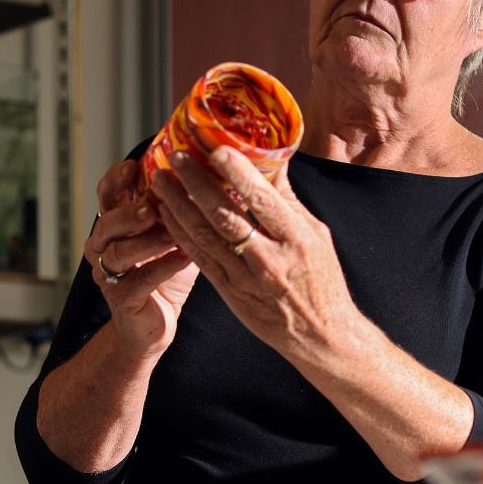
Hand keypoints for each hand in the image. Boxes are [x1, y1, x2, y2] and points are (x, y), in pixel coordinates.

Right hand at [85, 159, 198, 354]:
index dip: (116, 180)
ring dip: (147, 241)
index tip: (134, 167)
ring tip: (172, 233)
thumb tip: (213, 174)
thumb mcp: (172, 234)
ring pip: (118, 252)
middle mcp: (103, 246)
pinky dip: (163, 267)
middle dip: (128, 213)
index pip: (106, 195)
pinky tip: (184, 257)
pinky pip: (140, 280)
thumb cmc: (164, 274)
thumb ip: (179, 208)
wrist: (152, 325)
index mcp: (114, 225)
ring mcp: (108, 274)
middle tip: (150, 207)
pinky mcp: (121, 299)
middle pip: (107, 223)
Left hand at [150, 148, 360, 362]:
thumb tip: (272, 157)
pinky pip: (200, 259)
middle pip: (226, 216)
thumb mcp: (317, 235)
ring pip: (205, 237)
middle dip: (196, 183)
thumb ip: (289, 200)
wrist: (320, 335)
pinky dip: (181, 234)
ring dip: (178, 205)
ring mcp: (246, 279)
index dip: (238, 174)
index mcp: (297, 239)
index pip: (263, 201)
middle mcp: (269, 259)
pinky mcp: (230, 293)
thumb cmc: (322, 279)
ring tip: (160, 179)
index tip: (216, 148)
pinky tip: (166, 213)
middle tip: (175, 156)